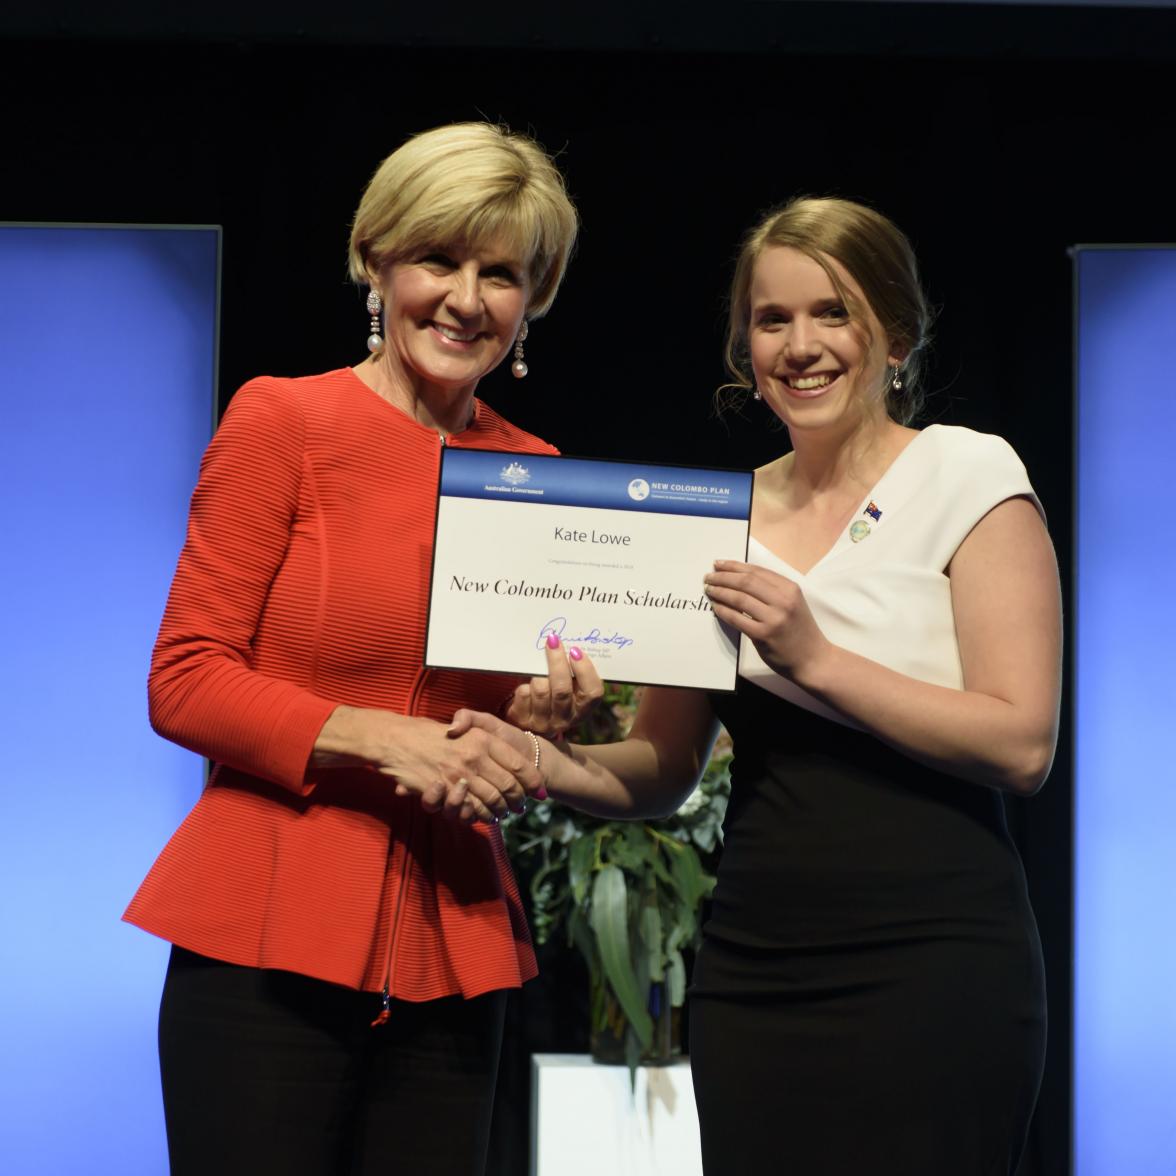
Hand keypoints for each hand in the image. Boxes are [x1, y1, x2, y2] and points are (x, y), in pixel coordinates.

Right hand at [315, 707, 542, 824]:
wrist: (396, 739)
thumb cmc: (431, 732)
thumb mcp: (465, 724)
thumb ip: (489, 738)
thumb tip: (512, 756)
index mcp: (484, 739)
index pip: (518, 764)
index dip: (533, 781)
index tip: (541, 791)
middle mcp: (475, 757)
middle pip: (509, 787)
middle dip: (519, 801)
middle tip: (522, 807)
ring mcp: (459, 775)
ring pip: (492, 801)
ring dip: (501, 811)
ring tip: (504, 813)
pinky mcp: (444, 790)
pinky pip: (469, 810)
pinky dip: (479, 816)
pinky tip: (483, 815)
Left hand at [503, 636, 602, 738]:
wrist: (528, 719)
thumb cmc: (553, 694)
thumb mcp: (569, 689)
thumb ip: (572, 673)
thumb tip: (564, 644)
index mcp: (583, 710)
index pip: (593, 693)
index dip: (586, 671)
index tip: (575, 651)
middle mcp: (565, 720)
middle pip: (563, 690)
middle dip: (557, 662)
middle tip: (553, 641)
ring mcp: (543, 723)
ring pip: (541, 691)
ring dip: (538, 675)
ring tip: (537, 668)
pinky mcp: (523, 720)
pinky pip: (524, 694)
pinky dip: (525, 685)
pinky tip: (526, 684)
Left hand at [703, 560, 828, 681]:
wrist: (813, 659)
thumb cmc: (800, 630)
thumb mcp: (793, 603)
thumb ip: (772, 590)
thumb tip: (740, 577)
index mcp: (790, 589)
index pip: (756, 571)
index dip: (734, 566)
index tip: (718, 564)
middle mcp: (783, 600)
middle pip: (745, 582)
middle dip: (723, 577)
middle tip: (708, 577)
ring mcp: (773, 618)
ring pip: (739, 598)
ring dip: (720, 592)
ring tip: (709, 590)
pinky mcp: (763, 635)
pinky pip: (737, 619)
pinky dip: (723, 611)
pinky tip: (715, 607)